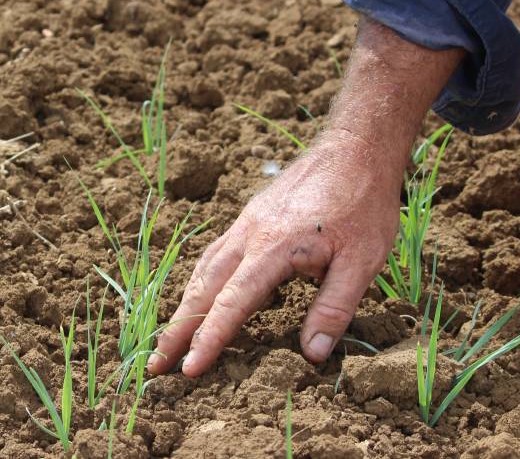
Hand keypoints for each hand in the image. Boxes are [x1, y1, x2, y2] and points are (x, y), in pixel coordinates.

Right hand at [147, 131, 401, 375]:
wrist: (355, 149)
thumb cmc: (363, 205)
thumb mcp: (364, 262)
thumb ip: (334, 308)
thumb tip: (311, 354)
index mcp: (274, 248)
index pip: (231, 304)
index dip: (209, 339)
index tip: (188, 369)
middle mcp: (249, 235)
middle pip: (203, 289)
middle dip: (176, 329)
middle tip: (156, 365)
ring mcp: (245, 224)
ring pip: (203, 270)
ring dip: (183, 306)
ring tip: (168, 338)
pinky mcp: (250, 218)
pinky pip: (214, 254)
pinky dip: (199, 282)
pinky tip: (199, 296)